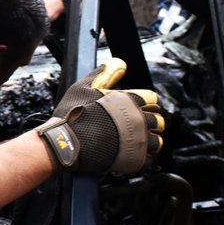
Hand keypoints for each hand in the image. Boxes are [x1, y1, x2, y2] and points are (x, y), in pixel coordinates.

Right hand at [35, 58, 164, 173]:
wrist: (64, 144)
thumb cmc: (72, 115)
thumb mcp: (83, 88)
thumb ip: (105, 74)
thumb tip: (120, 63)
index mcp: (129, 100)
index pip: (152, 99)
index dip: (144, 103)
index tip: (134, 109)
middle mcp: (138, 120)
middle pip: (158, 120)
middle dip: (148, 122)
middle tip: (133, 126)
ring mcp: (138, 141)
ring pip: (157, 141)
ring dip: (148, 141)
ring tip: (133, 142)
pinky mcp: (135, 160)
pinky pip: (151, 161)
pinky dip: (144, 159)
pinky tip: (132, 155)